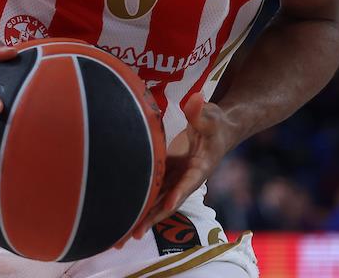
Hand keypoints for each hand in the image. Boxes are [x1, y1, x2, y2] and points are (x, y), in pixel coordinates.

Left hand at [117, 95, 234, 246]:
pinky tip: (122, 220)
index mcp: (201, 167)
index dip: (179, 192)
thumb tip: (195, 99)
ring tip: (119, 240)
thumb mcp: (211, 116)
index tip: (168, 204)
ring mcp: (175, 179)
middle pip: (168, 202)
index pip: (189, 181)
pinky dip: (139, 207)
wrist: (218, 131)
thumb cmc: (216, 123)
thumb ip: (201, 111)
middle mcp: (187, 179)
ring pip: (157, 203)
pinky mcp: (167, 176)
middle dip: (152, 219)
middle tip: (134, 235)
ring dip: (141, 219)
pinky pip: (152, 194)